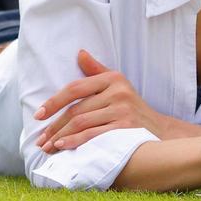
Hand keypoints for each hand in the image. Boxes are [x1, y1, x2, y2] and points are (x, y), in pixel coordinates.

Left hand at [32, 50, 161, 152]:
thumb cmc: (132, 108)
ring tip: (48, 146)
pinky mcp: (126, 128)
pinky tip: (63, 147)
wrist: (161, 132)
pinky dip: (76, 142)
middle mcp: (118, 92)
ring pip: (82, 123)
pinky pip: (94, 135)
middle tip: (40, 140)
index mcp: (112, 78)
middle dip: (55, 126)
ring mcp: (123, 110)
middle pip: (76, 110)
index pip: (75, 88)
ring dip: (61, 137)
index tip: (38, 115)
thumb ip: (97, 71)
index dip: (54, 102)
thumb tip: (80, 53)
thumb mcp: (117, 86)